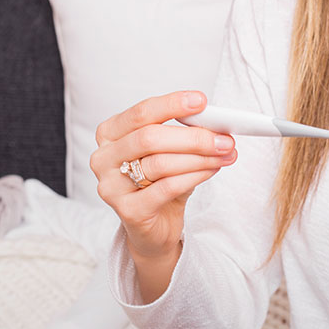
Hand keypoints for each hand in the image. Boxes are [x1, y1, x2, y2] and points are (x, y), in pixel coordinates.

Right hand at [90, 91, 236, 294]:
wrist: (152, 228)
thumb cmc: (159, 183)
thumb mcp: (167, 151)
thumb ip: (182, 133)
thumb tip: (215, 122)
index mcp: (109, 134)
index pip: (140, 113)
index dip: (172, 104)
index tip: (202, 101)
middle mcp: (103, 158)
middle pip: (149, 138)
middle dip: (192, 137)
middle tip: (224, 138)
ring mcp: (111, 186)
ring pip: (160, 163)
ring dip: (199, 158)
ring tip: (225, 155)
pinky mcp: (127, 211)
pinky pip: (166, 188)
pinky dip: (194, 177)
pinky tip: (212, 170)